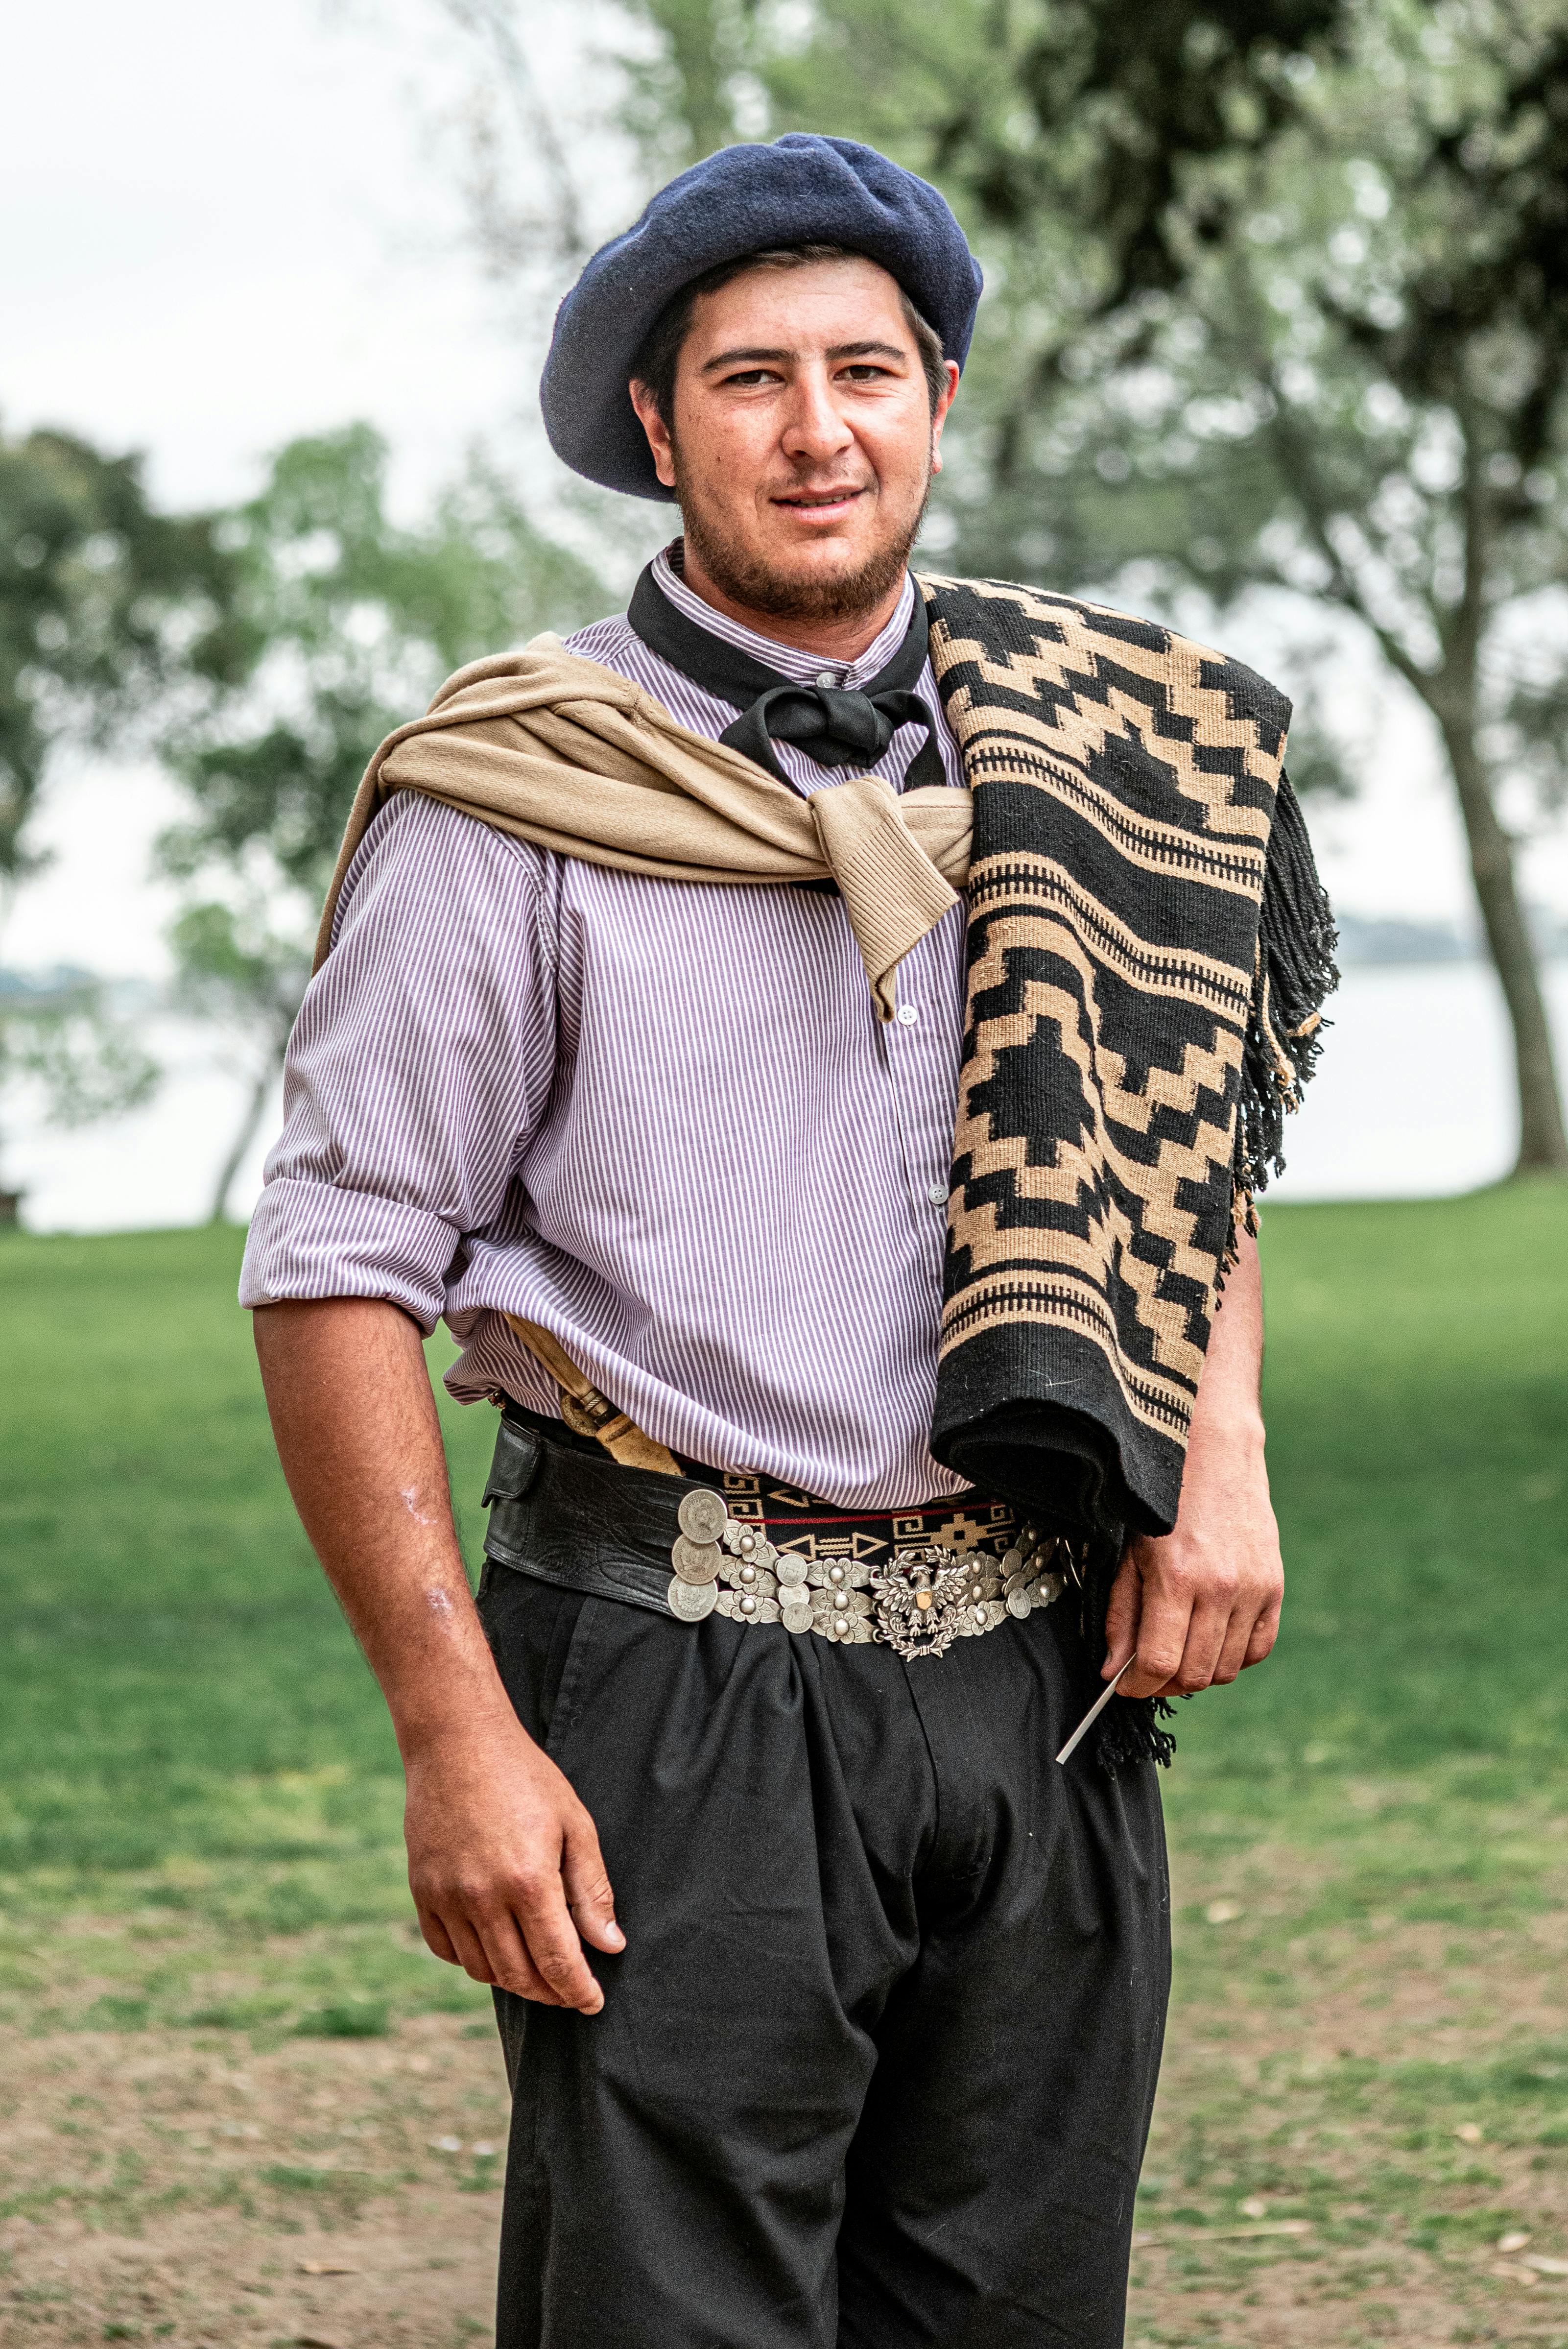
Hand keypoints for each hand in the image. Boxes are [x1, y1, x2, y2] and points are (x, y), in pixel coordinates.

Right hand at [403, 1714, 623, 2012]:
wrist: (458, 1741)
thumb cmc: (526, 1777)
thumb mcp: (574, 1824)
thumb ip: (591, 1890)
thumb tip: (610, 1946)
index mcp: (529, 1881)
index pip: (558, 1962)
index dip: (578, 1992)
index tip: (593, 2004)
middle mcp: (483, 1897)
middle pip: (519, 1975)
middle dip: (550, 1993)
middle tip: (569, 1993)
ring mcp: (447, 1896)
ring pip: (482, 1969)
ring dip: (513, 1980)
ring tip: (537, 1972)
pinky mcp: (421, 1890)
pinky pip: (446, 1949)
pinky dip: (472, 1960)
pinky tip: (494, 1948)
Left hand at [1103, 1419, 1282, 1701]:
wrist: (1213, 1451)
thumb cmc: (1161, 1500)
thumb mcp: (1128, 1553)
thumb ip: (1121, 1615)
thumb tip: (1113, 1671)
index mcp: (1176, 1577)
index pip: (1159, 1662)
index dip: (1137, 1686)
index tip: (1125, 1685)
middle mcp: (1220, 1588)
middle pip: (1195, 1673)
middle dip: (1164, 1684)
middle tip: (1148, 1673)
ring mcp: (1253, 1588)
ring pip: (1227, 1668)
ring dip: (1198, 1672)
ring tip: (1178, 1651)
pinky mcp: (1274, 1585)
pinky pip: (1258, 1648)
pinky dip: (1234, 1656)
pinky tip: (1211, 1639)